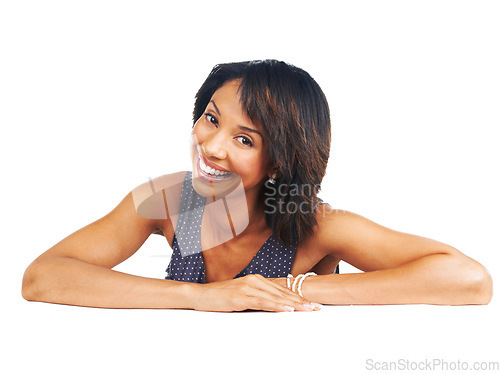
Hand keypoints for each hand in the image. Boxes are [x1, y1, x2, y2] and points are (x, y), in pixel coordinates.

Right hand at [192, 274, 320, 311]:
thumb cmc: (222, 297)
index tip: (311, 303)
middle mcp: (254, 280)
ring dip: (293, 304)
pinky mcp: (241, 297)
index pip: (281, 289)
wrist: (201, 295)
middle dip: (300, 301)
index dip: (298, 296)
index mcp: (256, 279)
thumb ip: (258, 296)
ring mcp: (248, 288)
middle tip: (315, 308)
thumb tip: (274, 304)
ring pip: (275, 297)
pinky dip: (276, 306)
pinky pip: (262, 302)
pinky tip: (287, 309)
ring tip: (307, 309)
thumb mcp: (243, 294)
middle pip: (282, 292)